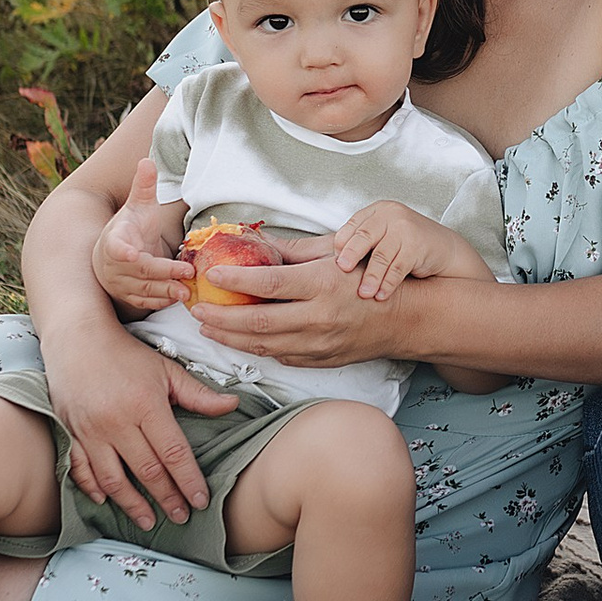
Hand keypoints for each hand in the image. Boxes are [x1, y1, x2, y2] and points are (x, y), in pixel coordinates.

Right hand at [40, 331, 239, 529]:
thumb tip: (232, 405)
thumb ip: (198, 393)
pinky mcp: (70, 433)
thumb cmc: (125, 353)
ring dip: (132, 504)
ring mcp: (90, 430)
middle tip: (180, 517)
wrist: (76, 338)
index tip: (200, 500)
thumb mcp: (166, 369)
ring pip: (113, 479)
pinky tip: (106, 502)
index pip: (173, 453)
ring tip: (148, 521)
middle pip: (146, 471)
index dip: (188, 481)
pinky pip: (81, 469)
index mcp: (145, 405)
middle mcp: (117, 422)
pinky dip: (93, 489)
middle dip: (166, 498)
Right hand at [91, 158, 191, 314]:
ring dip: (166, 291)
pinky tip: (179, 297)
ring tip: (187, 291)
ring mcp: (120, 284)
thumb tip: (147, 160)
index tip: (133, 254)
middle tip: (187, 272)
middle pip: (139, 271)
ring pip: (143, 291)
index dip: (123, 252)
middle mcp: (114, 265)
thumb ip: (143, 186)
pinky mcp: (129, 298)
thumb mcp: (137, 206)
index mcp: (114, 240)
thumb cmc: (130, 227)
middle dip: (163, 273)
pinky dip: (162, 301)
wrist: (112, 256)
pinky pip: (145, 303)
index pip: (116, 247)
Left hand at [181, 240, 401, 368]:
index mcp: (322, 284)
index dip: (234, 281)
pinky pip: (281, 357)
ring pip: (263, 345)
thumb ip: (293, 250)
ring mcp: (320, 344)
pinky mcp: (321, 361)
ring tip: (208, 327)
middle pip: (257, 322)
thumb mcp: (335, 255)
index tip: (210, 276)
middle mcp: (319, 317)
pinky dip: (257, 349)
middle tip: (196, 310)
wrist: (405, 318)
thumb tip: (257, 239)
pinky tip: (240, 340)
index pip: (268, 284)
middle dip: (220, 317)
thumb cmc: (369, 279)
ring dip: (230, 338)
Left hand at [334, 200, 482, 306]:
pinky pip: (399, 267)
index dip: (341, 244)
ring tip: (363, 293)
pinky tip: (381, 295)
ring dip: (371, 276)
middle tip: (341, 271)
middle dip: (351, 255)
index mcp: (376, 212)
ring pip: (381, 255)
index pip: (352, 226)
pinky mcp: (418, 244)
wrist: (444, 250)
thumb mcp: (380, 239)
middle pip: (364, 235)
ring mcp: (406, 228)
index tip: (332, 264)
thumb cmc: (406, 247)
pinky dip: (388, 283)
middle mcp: (390, 216)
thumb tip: (319, 260)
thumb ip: (356, 244)